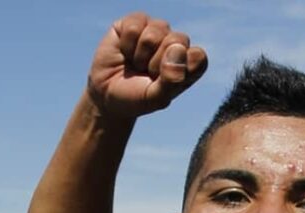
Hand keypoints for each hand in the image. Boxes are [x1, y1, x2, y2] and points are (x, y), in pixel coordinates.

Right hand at [87, 12, 207, 119]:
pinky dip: (127, 45)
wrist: (107, 94)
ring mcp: (157, 31)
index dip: (180, 69)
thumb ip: (171, 80)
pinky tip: (125, 52)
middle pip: (179, 41)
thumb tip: (178, 50)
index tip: (164, 82)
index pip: (198, 57)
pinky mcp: (136, 22)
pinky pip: (135, 27)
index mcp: (189, 64)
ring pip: (155, 32)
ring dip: (141, 55)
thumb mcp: (155, 98)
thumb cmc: (136, 97)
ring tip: (136, 64)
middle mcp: (176, 44)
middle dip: (158, 63)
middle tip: (147, 74)